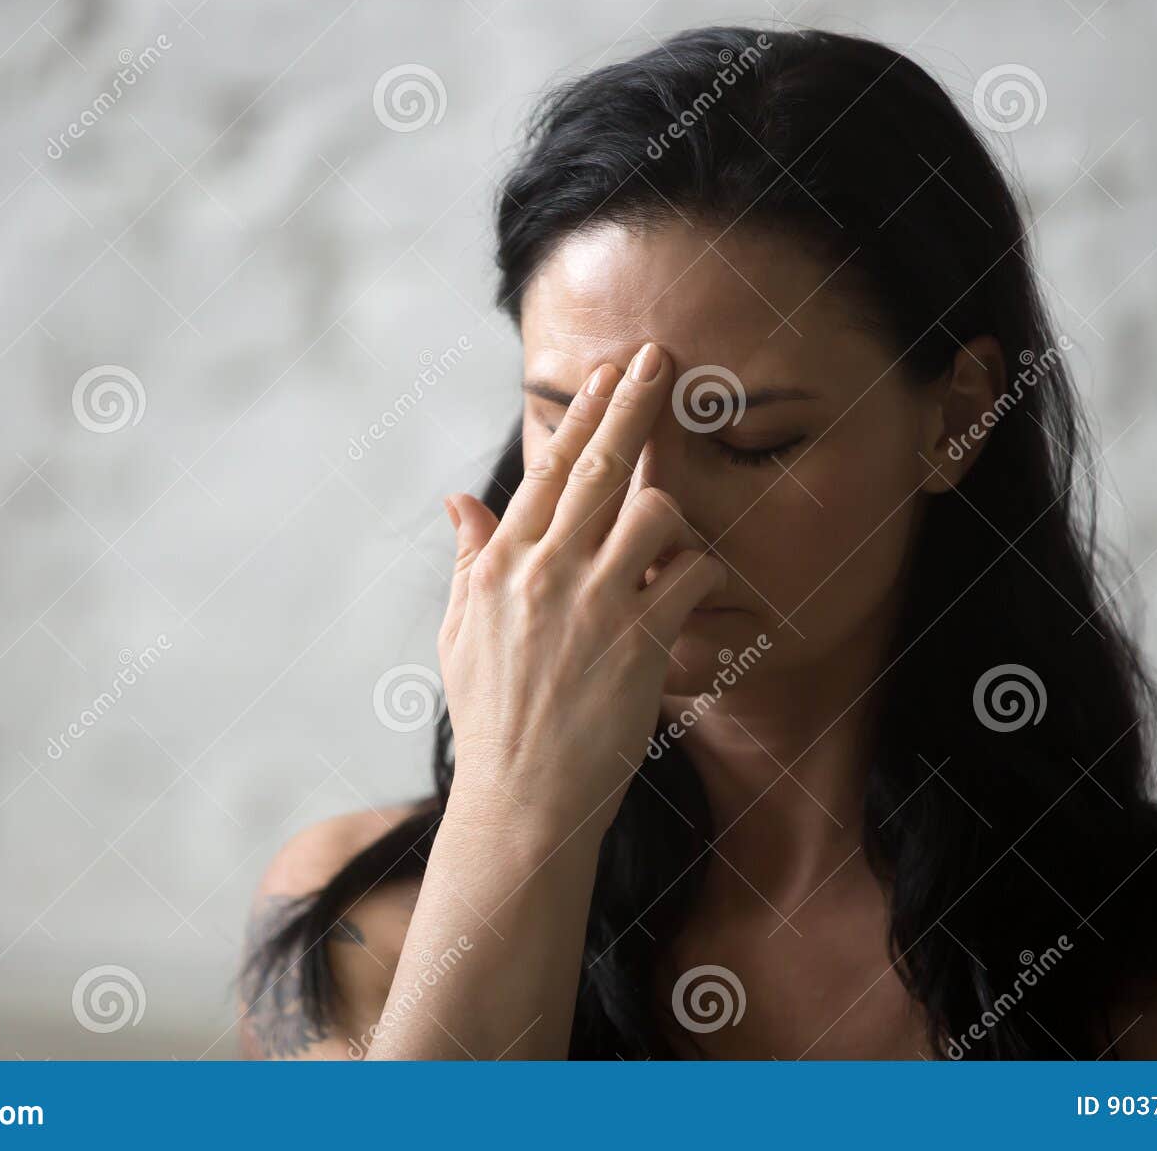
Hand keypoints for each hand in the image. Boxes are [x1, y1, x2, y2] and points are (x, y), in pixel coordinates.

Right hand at [437, 342, 727, 839]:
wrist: (521, 800)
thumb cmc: (492, 719)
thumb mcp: (460, 634)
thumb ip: (471, 559)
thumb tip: (458, 500)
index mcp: (502, 565)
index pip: (548, 470)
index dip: (582, 415)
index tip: (606, 373)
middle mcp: (545, 571)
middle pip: (600, 466)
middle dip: (634, 402)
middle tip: (662, 356)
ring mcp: (593, 603)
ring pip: (656, 511)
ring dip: (673, 518)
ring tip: (667, 548)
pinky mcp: (639, 641)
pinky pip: (690, 576)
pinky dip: (698, 578)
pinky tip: (689, 601)